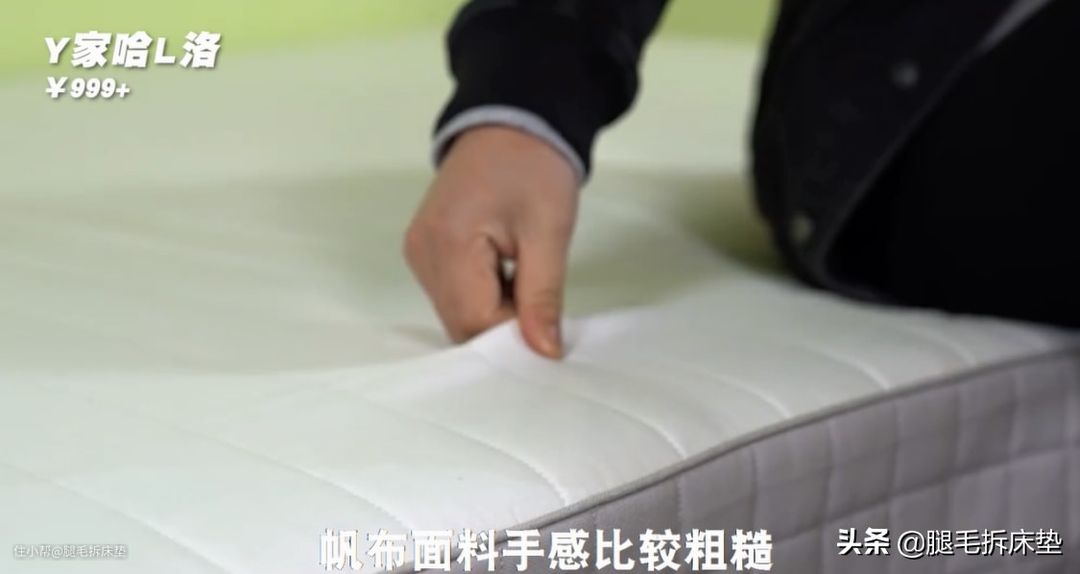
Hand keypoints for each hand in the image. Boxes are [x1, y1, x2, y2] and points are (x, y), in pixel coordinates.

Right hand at [404, 126, 579, 358]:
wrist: (513, 120)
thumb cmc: (534, 167)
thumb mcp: (549, 231)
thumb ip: (543, 297)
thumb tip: (544, 353)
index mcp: (447, 244)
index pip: (475, 322)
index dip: (513, 339)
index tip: (550, 339)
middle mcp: (422, 253)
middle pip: (460, 323)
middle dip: (503, 330)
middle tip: (545, 320)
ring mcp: (419, 253)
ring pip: (456, 314)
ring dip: (494, 316)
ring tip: (529, 295)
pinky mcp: (427, 251)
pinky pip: (453, 296)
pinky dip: (483, 301)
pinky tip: (510, 283)